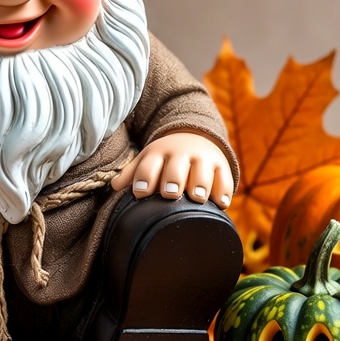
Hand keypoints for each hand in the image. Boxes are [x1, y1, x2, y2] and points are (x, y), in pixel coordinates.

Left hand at [112, 132, 233, 207]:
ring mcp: (203, 160)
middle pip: (176, 168)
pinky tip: (220, 203)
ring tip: (197, 197)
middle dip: (173, 179)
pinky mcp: (222, 167)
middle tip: (170, 193)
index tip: (140, 193)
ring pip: (202, 172)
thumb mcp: (148, 159)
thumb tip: (115, 187)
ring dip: (200, 184)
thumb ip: (132, 173)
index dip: (144, 178)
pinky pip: (225, 180)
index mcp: (158, 154)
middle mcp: (181, 155)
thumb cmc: (165, 158)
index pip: (148, 165)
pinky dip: (223, 191)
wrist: (195, 138)